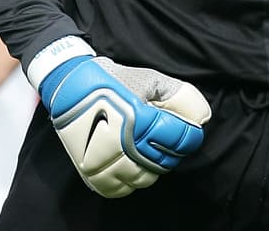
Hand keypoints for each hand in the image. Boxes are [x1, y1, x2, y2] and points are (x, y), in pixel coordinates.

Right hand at [39, 54, 210, 197]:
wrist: (67, 85)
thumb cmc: (111, 80)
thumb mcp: (150, 79)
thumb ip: (181, 97)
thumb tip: (201, 119)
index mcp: (137, 120)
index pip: (181, 140)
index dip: (191, 135)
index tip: (190, 129)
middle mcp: (120, 145)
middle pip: (165, 162)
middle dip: (171, 149)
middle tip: (164, 135)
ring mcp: (103, 162)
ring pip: (144, 178)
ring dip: (152, 165)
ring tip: (145, 146)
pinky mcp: (90, 172)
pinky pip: (121, 189)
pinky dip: (130, 179)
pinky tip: (131, 161)